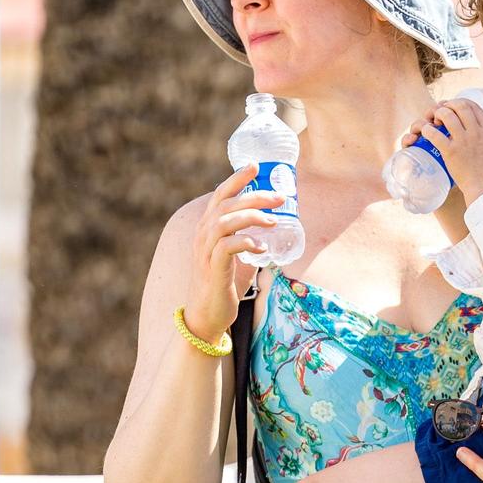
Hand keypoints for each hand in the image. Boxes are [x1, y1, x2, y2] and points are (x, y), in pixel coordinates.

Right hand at [181, 164, 285, 338]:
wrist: (206, 316)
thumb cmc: (223, 284)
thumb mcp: (235, 255)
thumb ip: (246, 239)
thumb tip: (273, 228)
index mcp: (208, 228)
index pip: (220, 196)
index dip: (236, 179)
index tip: (255, 166)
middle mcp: (203, 235)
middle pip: (226, 205)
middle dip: (254, 196)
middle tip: (279, 198)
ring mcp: (205, 252)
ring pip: (225, 222)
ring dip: (251, 217)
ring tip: (273, 221)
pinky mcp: (212, 269)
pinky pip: (227, 248)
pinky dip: (246, 242)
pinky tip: (261, 247)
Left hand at [405, 99, 482, 203]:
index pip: (474, 106)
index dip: (461, 102)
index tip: (454, 106)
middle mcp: (476, 133)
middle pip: (460, 106)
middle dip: (449, 105)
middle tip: (442, 112)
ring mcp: (464, 141)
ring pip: (447, 115)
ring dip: (437, 114)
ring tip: (434, 121)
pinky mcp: (451, 152)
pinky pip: (435, 134)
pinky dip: (428, 130)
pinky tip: (426, 132)